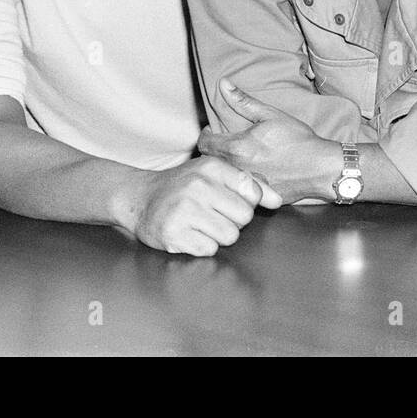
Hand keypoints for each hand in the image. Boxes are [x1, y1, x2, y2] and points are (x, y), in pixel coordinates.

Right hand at [119, 156, 282, 256]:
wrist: (138, 198)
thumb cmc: (183, 186)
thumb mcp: (214, 174)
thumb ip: (249, 184)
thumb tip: (277, 201)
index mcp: (210, 167)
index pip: (252, 192)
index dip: (246, 202)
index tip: (229, 201)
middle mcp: (197, 186)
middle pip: (244, 217)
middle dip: (233, 220)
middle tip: (213, 214)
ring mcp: (184, 210)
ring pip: (229, 236)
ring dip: (218, 235)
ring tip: (201, 224)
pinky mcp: (174, 234)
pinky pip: (209, 250)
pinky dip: (202, 246)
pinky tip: (189, 233)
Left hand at [198, 79, 338, 203]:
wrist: (320, 168)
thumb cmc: (298, 140)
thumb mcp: (271, 115)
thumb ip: (243, 101)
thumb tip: (223, 84)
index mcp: (237, 147)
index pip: (204, 144)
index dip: (206, 135)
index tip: (213, 131)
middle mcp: (237, 169)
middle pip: (210, 161)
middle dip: (213, 150)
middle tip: (225, 142)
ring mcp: (246, 186)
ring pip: (223, 176)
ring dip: (225, 166)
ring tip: (239, 157)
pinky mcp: (256, 197)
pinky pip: (239, 189)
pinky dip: (240, 180)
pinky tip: (254, 171)